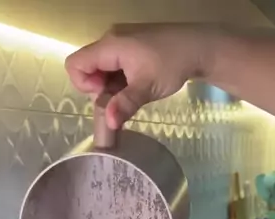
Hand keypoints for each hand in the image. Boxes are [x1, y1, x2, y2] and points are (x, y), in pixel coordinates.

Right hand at [65, 24, 213, 128]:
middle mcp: (111, 39)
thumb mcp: (148, 87)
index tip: (106, 95)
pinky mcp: (129, 46)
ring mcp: (120, 41)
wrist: (198, 47)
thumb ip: (125, 104)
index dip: (84, 85)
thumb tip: (108, 122)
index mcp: (110, 45)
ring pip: (100, 68)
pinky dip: (118, 80)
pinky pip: (113, 65)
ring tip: (131, 93)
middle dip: (98, 89)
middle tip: (121, 99)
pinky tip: (135, 86)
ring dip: (110, 86)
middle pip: (87, 67)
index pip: (75, 64)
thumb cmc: (172, 64)